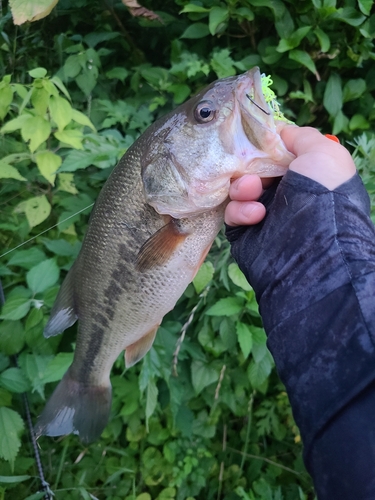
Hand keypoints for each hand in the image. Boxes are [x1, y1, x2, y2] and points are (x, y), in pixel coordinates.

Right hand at [225, 126, 356, 226]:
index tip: (253, 140)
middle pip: (253, 169)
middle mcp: (284, 194)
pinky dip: (241, 210)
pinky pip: (232, 212)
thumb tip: (280, 133)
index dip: (263, 146)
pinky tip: (256, 215)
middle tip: (251, 167)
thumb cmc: (323, 194)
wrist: (313, 247)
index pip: (275, 155)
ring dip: (243, 186)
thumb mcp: (324, 152)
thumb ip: (301, 136)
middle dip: (249, 165)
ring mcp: (264, 213)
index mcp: (303, 175)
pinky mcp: (245, 231)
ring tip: (252, 191)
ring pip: (238, 189)